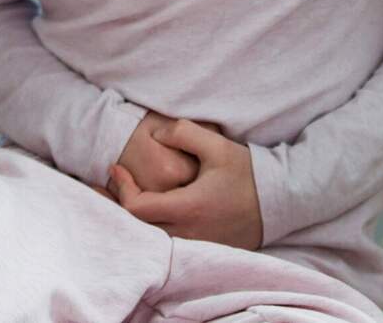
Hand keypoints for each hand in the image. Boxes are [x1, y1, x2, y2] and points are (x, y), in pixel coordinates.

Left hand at [109, 119, 263, 249]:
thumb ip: (183, 132)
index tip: (115, 169)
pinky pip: (166, 244)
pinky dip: (149, 229)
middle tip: (102, 187)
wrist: (281, 200)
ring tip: (118, 198)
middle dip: (115, 206)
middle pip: (137, 228)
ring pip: (150, 238)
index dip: (121, 188)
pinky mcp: (204, 250)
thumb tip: (156, 134)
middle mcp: (189, 233)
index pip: (137, 207)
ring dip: (131, 219)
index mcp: (188, 208)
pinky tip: (144, 213)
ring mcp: (196, 245)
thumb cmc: (248, 172)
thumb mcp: (217, 145)